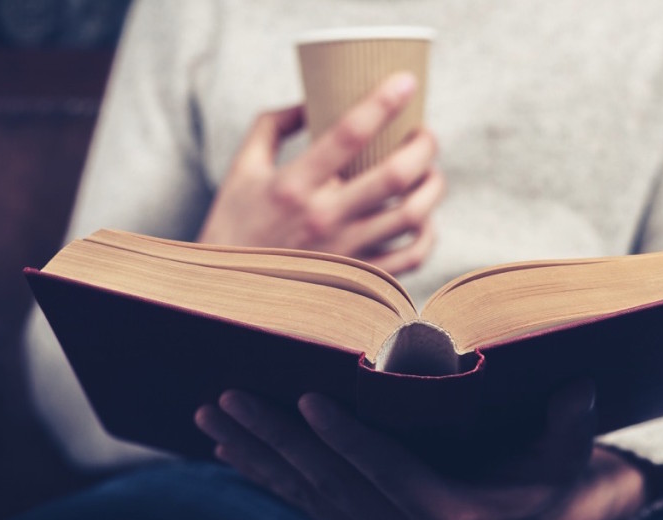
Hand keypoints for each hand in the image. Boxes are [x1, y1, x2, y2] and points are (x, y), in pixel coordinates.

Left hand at [195, 383, 647, 519]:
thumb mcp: (566, 461)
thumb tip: (581, 385)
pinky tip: (229, 451)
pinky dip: (265, 476)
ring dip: (255, 454)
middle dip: (274, 438)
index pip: (387, 470)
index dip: (346, 437)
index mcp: (450, 517)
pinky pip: (305, 503)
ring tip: (210, 418)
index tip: (307, 398)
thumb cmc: (548, 488)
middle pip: (328, 480)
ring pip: (305, 494)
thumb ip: (569, 425)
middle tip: (227, 397)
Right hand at [197, 72, 445, 274]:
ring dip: (433, 186)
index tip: (406, 81)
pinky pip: (412, 257)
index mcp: (293, 184)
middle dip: (423, 146)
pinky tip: (423, 219)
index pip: (347, 134)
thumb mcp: (242, 169)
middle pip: (395, 175)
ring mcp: (345, 252)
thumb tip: (311, 99)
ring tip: (431, 173)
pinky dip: (428, 234)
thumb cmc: (236, 225)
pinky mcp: (359, 278)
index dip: (383, 102)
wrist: (229, 294)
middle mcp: (323, 218)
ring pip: (412, 215)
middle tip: (425, 134)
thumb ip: (272, 126)